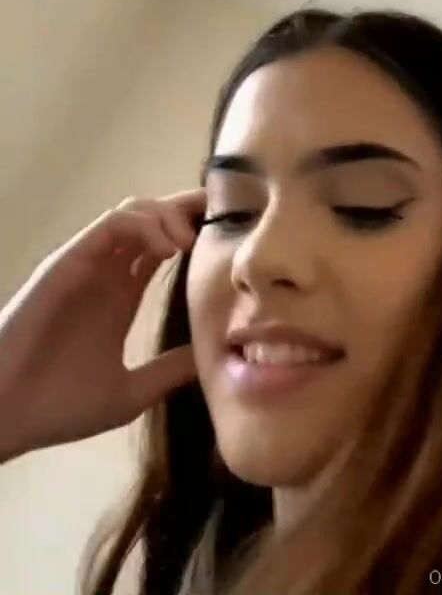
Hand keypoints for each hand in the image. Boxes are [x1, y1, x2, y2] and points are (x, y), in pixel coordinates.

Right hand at [0, 190, 205, 461]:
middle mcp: (107, 272)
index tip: (232, 235)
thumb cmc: (57, 406)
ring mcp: (87, 264)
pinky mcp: (68, 262)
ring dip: (168, 215)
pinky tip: (168, 247)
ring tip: (192, 241)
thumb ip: (167, 371)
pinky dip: (143, 224)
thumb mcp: (130, 392)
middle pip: (153, 219)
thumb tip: (213, 360)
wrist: (6, 417)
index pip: (163, 246)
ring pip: (133, 211)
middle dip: (189, 210)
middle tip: (223, 217)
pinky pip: (110, 224)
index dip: (196, 232)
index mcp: (121, 295)